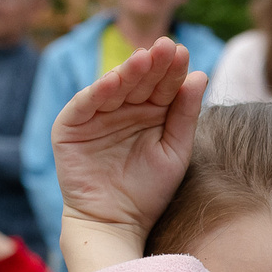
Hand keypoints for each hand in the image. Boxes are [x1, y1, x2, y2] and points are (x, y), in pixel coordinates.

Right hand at [52, 37, 204, 271]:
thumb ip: (185, 115)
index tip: (184, 53)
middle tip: (166, 47)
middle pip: (140, 80)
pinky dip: (97, 92)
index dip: (172, 69)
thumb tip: (201, 76)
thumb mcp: (174, 151)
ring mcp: (96, 115)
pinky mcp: (71, 126)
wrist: (116, 224)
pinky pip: (85, 104)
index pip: (163, 84)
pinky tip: (114, 81)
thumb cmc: (148, 192)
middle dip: (152, 64)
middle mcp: (123, 108)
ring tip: (143, 57)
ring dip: (127, 71)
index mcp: (151, 111)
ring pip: (113, 86)